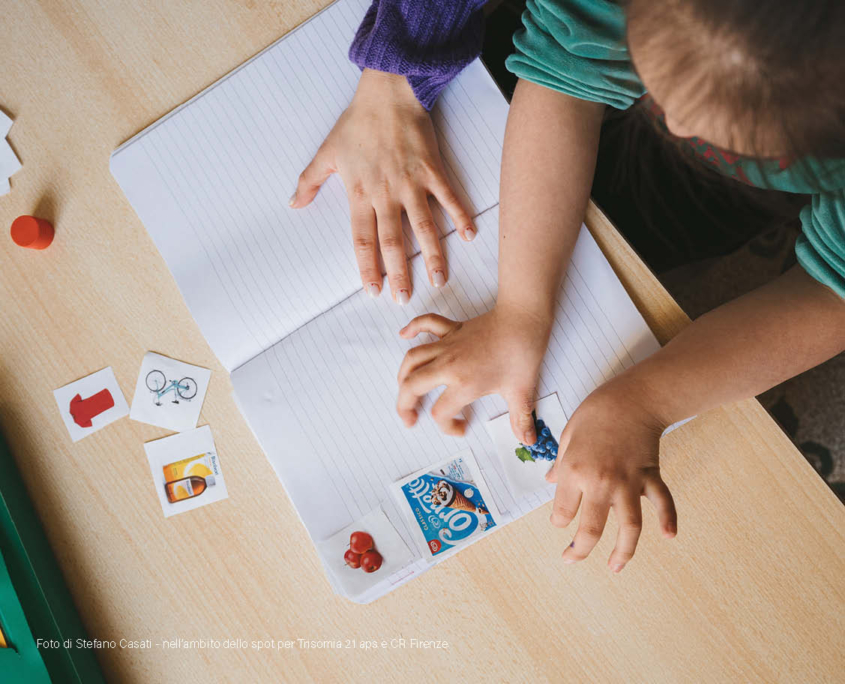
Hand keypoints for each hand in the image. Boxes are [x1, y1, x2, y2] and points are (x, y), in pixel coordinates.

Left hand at [290, 69, 474, 303]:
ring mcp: (412, 183)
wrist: (388, 92)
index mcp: (360, 194)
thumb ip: (309, 182)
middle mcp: (386, 194)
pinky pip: (449, 198)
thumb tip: (294, 204)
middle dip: (399, 273)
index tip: (373, 290)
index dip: (368, 267)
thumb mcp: (326, 153)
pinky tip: (468, 236)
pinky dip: (460, 217)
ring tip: (439, 281)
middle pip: (393, 242)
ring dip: (433, 256)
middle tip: (405, 299)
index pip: (363, 240)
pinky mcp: (433, 170)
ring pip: (424, 227)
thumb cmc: (357, 123)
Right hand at [397, 306, 551, 440]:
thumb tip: (528, 440)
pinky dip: (412, 328)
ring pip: (413, 359)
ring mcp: (448, 345)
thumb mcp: (522, 391)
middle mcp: (449, 365)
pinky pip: (426, 324)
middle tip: (409, 418)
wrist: (523, 319)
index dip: (447, 427)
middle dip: (404, 406)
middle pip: (412, 386)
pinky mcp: (452, 330)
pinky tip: (404, 335)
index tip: (461, 428)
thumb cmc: (522, 352)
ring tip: (403, 390)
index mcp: (464, 383)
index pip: (441, 412)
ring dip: (402, 375)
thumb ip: (521, 419)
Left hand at [546, 380, 676, 571]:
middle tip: (571, 559)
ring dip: (623, 551)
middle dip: (579, 550)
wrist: (632, 397)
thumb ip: (561, 463)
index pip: (563, 511)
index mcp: (574, 472)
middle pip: (591, 529)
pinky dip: (668, 519)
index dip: (559, 521)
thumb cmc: (595, 413)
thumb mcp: (568, 436)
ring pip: (629, 527)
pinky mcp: (650, 477)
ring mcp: (628, 482)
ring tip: (615, 567)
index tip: (560, 523)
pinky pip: (663, 503)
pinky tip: (669, 536)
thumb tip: (552, 482)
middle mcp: (600, 483)